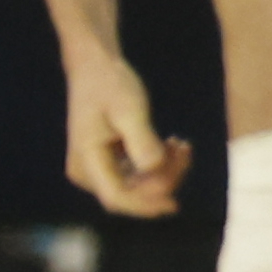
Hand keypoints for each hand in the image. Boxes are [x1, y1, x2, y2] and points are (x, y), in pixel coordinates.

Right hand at [65, 55, 191, 215]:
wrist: (97, 67)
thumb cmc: (110, 84)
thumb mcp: (129, 109)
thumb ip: (141, 140)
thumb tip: (154, 168)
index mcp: (86, 161)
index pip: (117, 198)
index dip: (146, 204)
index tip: (174, 202)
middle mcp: (87, 172)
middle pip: (130, 194)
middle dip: (163, 181)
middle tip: (185, 152)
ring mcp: (97, 169)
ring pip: (136, 186)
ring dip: (164, 172)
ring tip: (182, 145)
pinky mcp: (108, 162)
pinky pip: (136, 174)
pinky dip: (157, 165)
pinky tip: (173, 146)